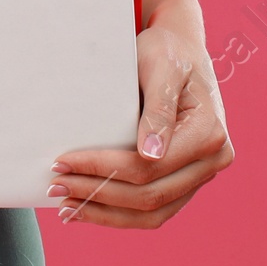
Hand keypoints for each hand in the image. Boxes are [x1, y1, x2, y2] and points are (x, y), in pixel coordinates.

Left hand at [47, 12, 234, 227]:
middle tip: (55, 186)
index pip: (149, 166)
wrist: (180, 51)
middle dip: (98, 194)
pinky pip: (154, 209)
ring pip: (152, 213)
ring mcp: (200, 176)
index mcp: (209, 135)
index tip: (64, 162)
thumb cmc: (168, 52)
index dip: (104, 169)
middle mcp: (211, 162)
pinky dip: (119, 214)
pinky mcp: (185, 181)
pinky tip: (86, 209)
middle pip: (149, 195)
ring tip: (66, 206)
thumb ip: (158, 108)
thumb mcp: (162, 67)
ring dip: (106, 213)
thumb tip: (150, 154)